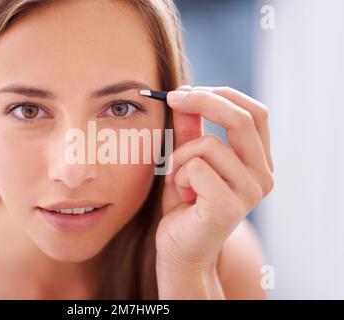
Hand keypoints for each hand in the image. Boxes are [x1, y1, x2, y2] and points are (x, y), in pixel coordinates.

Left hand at [155, 86, 273, 295]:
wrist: (180, 248)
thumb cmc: (186, 203)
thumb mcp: (188, 158)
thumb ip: (190, 127)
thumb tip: (185, 92)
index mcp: (260, 161)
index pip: (255, 112)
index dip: (222, 94)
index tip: (188, 90)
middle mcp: (263, 175)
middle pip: (241, 118)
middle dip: (202, 100)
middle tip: (172, 97)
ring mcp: (250, 192)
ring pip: (210, 144)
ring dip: (181, 155)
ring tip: (179, 178)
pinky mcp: (229, 206)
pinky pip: (197, 167)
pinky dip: (179, 174)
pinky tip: (182, 194)